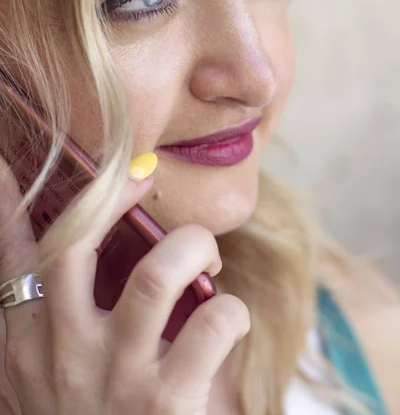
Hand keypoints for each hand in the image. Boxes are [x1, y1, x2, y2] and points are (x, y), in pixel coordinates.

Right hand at [0, 157, 249, 413]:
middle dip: (113, 197)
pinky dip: (229, 309)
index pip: (9, 261)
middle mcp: (62, 352)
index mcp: (26, 345)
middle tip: (143, 176)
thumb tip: (66, 266)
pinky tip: (228, 315)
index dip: (7, 207)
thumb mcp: (42, 380)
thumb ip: (49, 326)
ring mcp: (115, 376)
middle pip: (77, 245)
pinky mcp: (167, 404)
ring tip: (204, 251)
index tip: (8, 165)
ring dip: (190, 245)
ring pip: (156, 275)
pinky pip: (211, 324)